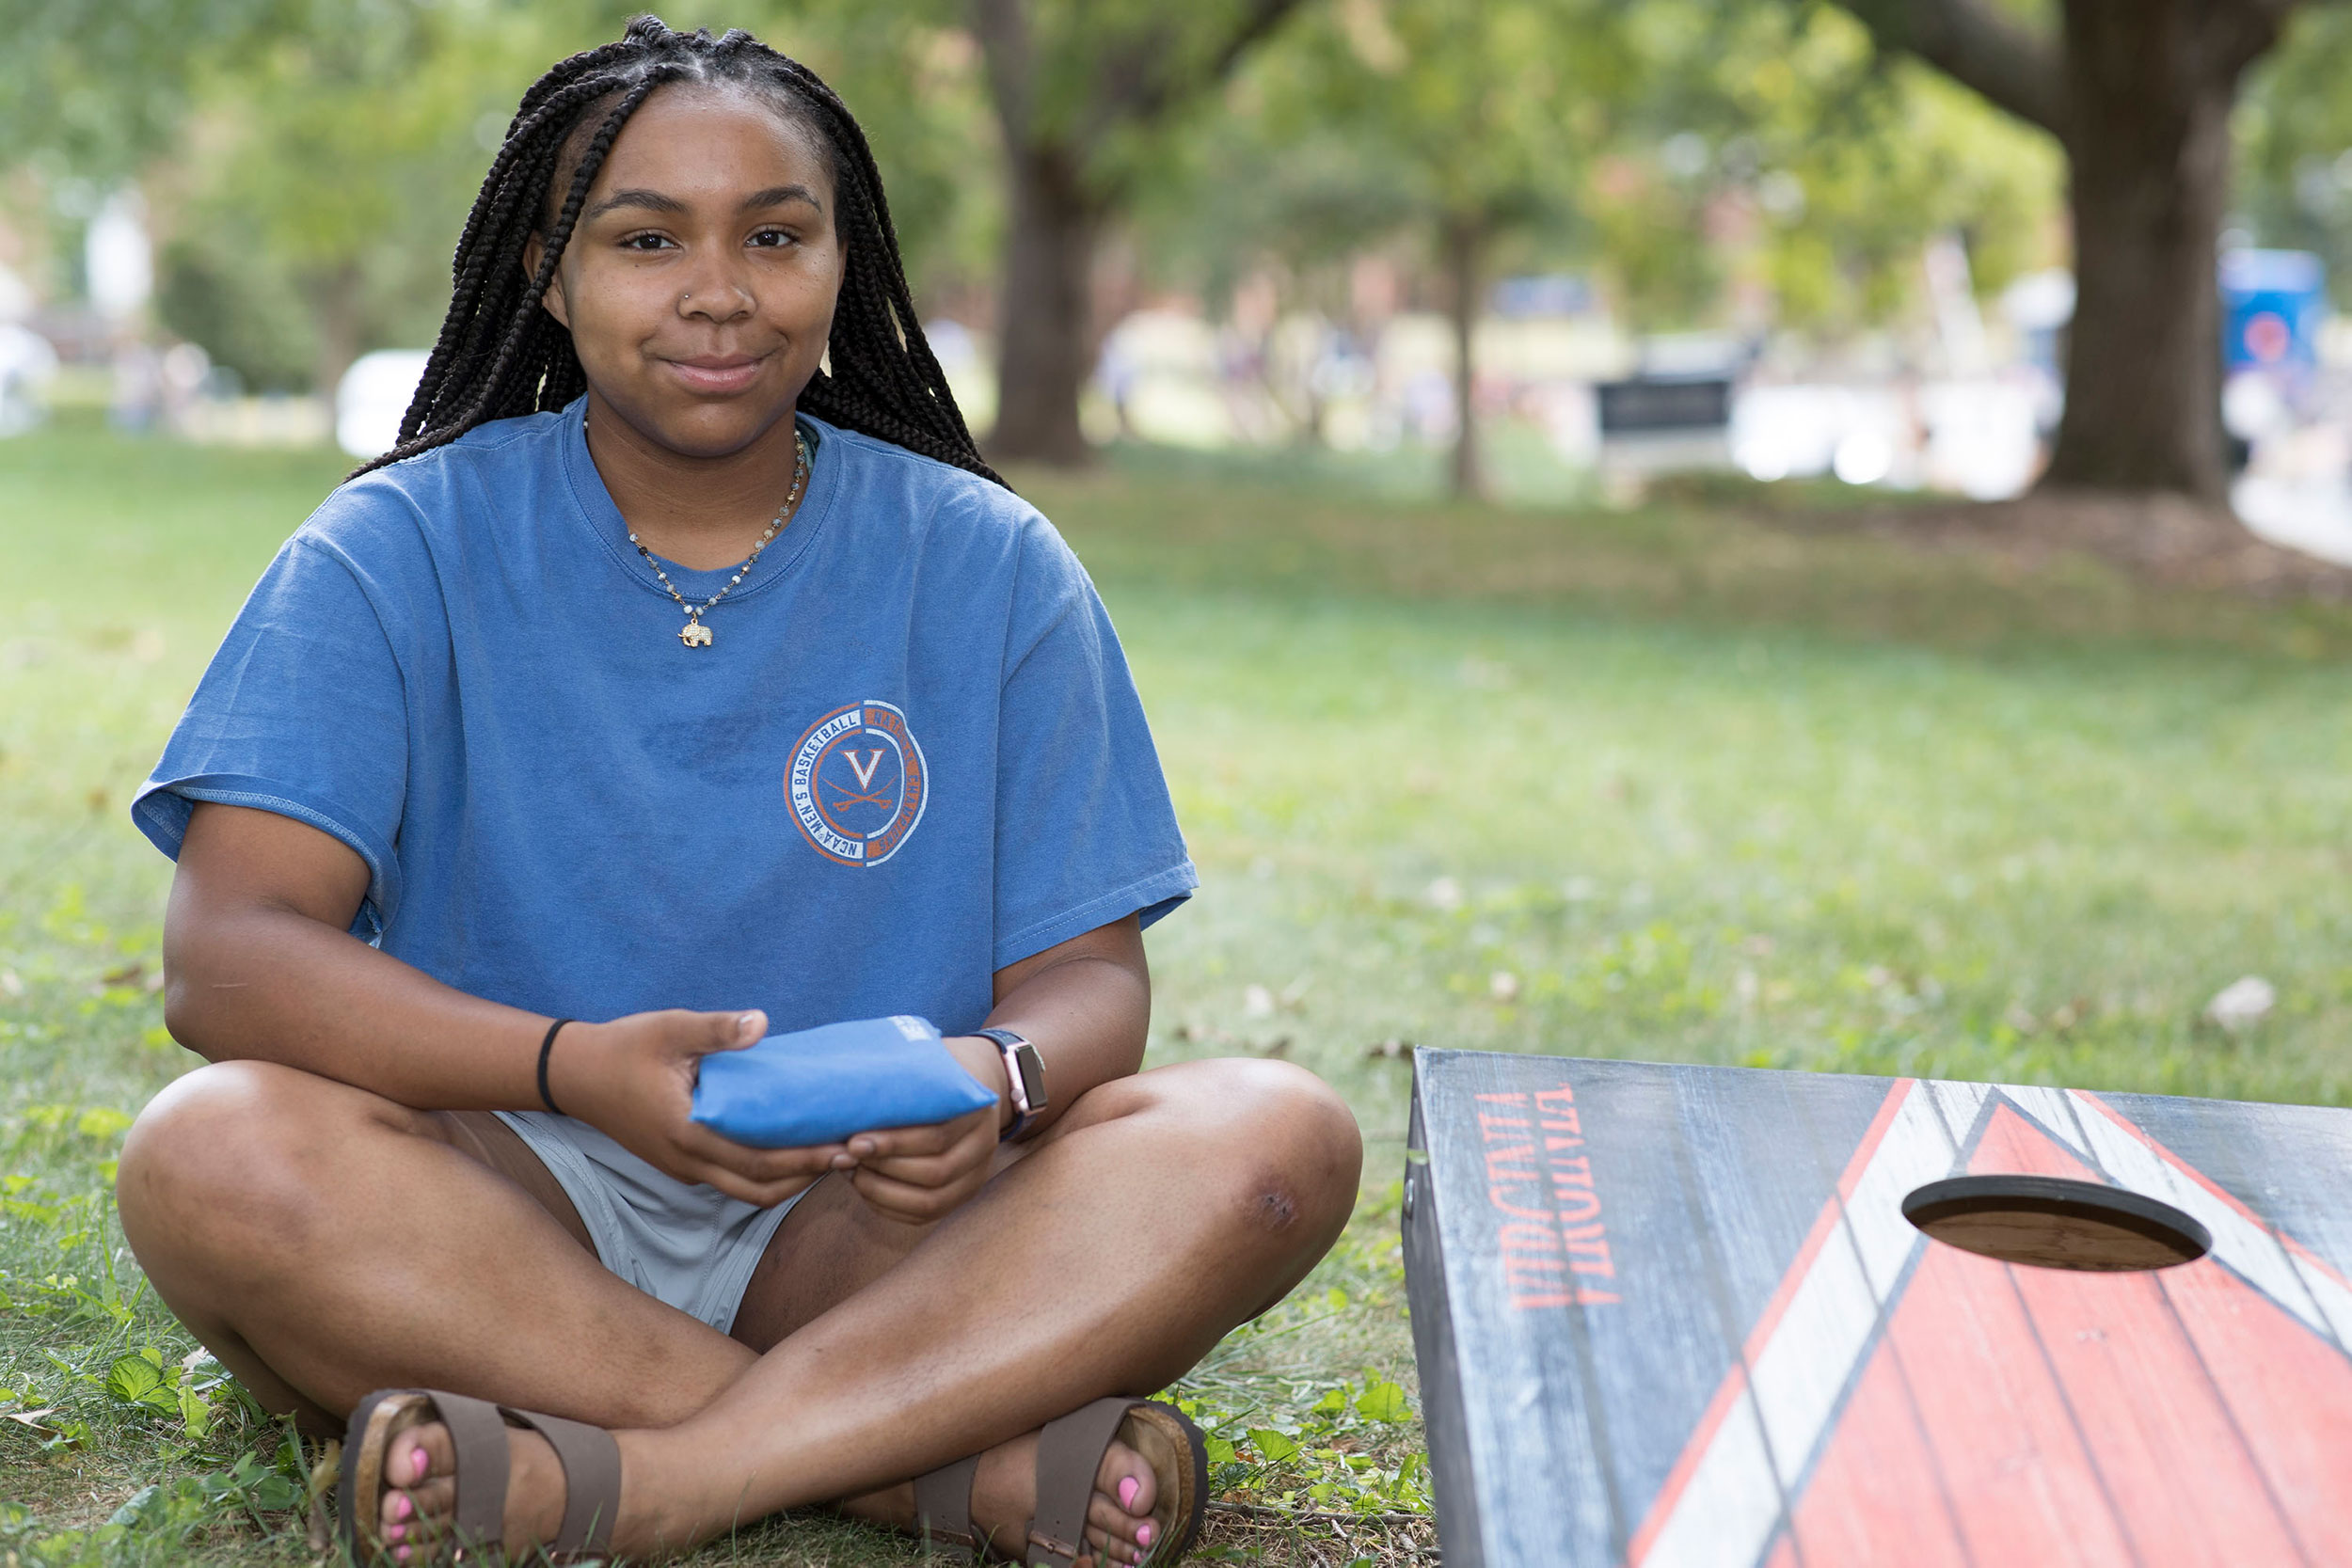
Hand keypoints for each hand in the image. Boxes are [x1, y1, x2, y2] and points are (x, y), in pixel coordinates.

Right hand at [554, 1008, 848, 1207]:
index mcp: (689, 1133)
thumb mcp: (671, 1028)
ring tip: (829, 1155)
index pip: (760, 1164)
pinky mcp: (681, 1162)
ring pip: (746, 1191)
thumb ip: (717, 1029)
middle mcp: (688, 1161)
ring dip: (789, 1180)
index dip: (806, 1161)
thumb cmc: (624, 1047)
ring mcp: (683, 1167)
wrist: (575, 1073)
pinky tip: (789, 1147)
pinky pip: (731, 1179)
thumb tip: (762, 1022)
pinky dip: (766, 1173)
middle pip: (761, 1189)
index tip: (846, 1148)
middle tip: (854, 1155)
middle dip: (809, 1176)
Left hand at [839, 1034, 1008, 1222]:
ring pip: (931, 1201)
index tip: (853, 1140)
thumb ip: (897, 1074)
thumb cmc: (937, 1067)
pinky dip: (890, 1207)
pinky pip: (926, 1215)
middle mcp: (984, 1144)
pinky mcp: (963, 1193)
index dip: (893, 1144)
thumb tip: (842, 1090)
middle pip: (935, 1173)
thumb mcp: (926, 1058)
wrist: (978, 1078)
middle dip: (883, 1169)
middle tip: (844, 1157)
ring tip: (851, 1171)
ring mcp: (977, 1173)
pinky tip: (865, 1187)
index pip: (937, 1136)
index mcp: (977, 1108)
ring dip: (882, 1191)